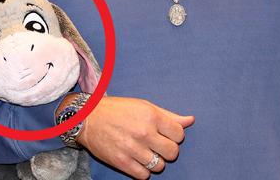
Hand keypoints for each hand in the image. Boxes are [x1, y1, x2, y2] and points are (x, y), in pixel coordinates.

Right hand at [75, 96, 193, 178]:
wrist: (88, 118)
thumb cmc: (119, 110)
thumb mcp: (144, 107)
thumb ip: (168, 116)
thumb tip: (190, 120)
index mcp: (151, 116)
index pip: (179, 134)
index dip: (174, 135)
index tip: (166, 134)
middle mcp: (143, 132)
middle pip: (172, 153)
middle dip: (168, 150)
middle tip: (157, 145)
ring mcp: (133, 149)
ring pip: (159, 166)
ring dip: (156, 161)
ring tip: (146, 152)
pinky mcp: (122, 162)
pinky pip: (144, 176)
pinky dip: (143, 170)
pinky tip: (138, 160)